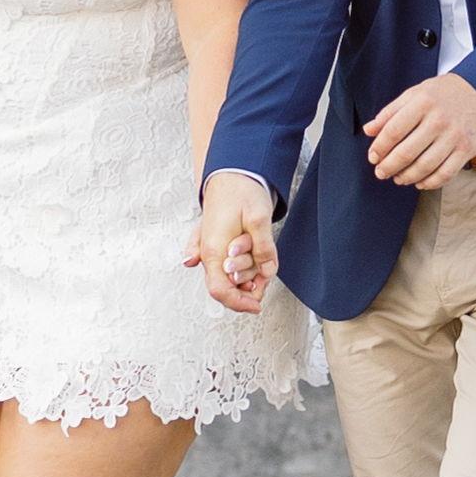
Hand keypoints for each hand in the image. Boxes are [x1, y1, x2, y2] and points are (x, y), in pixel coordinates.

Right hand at [188, 170, 279, 312]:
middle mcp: (208, 252)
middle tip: (265, 270)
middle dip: (248, 285)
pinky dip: (242, 267)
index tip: (257, 305)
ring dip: (248, 272)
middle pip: (225, 287)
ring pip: (229, 276)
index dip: (239, 303)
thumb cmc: (242, 191)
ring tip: (259, 251)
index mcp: (214, 249)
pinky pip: (226, 264)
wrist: (231, 171)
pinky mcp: (215, 243)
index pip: (220, 290)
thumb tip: (266, 272)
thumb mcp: (259, 218)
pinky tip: (252, 259)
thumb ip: (263, 248)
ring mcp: (210, 248)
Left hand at [363, 72, 475, 191]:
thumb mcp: (416, 93)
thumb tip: (369, 130)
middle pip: (407, 152)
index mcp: (422, 103)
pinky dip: (429, 183)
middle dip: (389, 166)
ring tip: (398, 178)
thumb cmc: (445, 93)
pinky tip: (419, 182)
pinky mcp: (466, 150)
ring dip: (407, 177)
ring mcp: (454, 136)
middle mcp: (438, 120)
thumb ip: (391, 112)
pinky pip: (445, 174)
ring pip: (424, 166)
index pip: (393, 131)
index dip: (379, 148)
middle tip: (381, 172)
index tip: (373, 157)